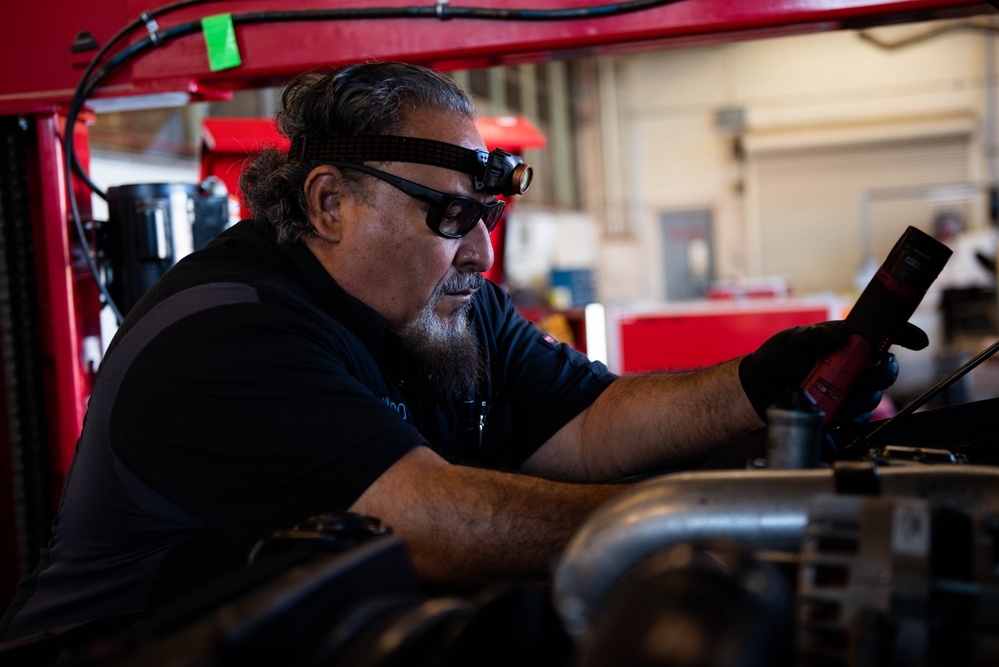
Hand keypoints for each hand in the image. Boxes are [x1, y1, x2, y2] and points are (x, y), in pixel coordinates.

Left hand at [738, 321, 926, 422]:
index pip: (883, 336)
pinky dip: (851, 415)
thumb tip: (841, 334)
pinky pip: (858, 416)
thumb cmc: (776, 358)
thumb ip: (816, 336)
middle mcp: (853, 365)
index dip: (905, 336)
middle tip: (869, 373)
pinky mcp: (841, 410)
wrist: (758, 388)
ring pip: (874, 395)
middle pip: (886, 370)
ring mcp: (848, 388)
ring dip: (863, 395)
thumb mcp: (793, 341)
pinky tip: (836, 410)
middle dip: (884, 373)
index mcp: (847, 342)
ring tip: (840, 394)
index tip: (918, 341)